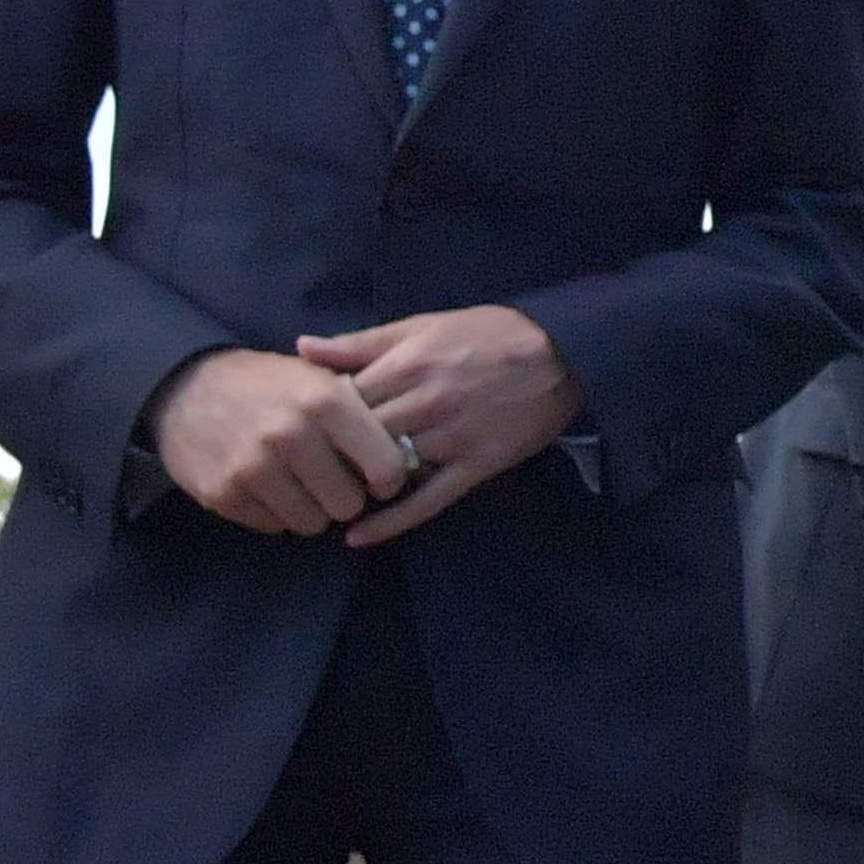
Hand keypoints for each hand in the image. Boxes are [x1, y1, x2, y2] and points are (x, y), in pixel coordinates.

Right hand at [149, 345, 415, 534]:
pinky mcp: (222, 492)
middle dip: (346, 498)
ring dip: (311, 509)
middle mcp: (290, 434)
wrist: (185, 386)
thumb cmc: (269, 385)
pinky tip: (267, 485)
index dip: (388, 479)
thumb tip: (409, 448)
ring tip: (298, 482)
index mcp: (325, 401)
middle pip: (349, 505)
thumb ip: (363, 410)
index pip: (386, 466)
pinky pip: (273, 526)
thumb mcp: (318, 378)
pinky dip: (275, 512)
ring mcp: (252, 466)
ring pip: (311, 523)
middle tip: (332, 481)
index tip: (378, 477)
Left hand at [293, 307, 582, 548]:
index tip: (308, 430)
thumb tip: (301, 348)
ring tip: (335, 494)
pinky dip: (391, 523)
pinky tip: (358, 538)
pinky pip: (427, 501)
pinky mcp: (476, 465)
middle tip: (313, 468)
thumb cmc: (489, 334)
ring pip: (385, 471)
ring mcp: (450, 438)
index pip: (337, 403)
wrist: (562, 352)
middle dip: (331, 456)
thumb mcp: (422, 325)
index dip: (317, 419)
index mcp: (404, 366)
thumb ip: (361, 342)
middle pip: (354, 440)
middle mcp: (422, 404)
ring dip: (356, 485)